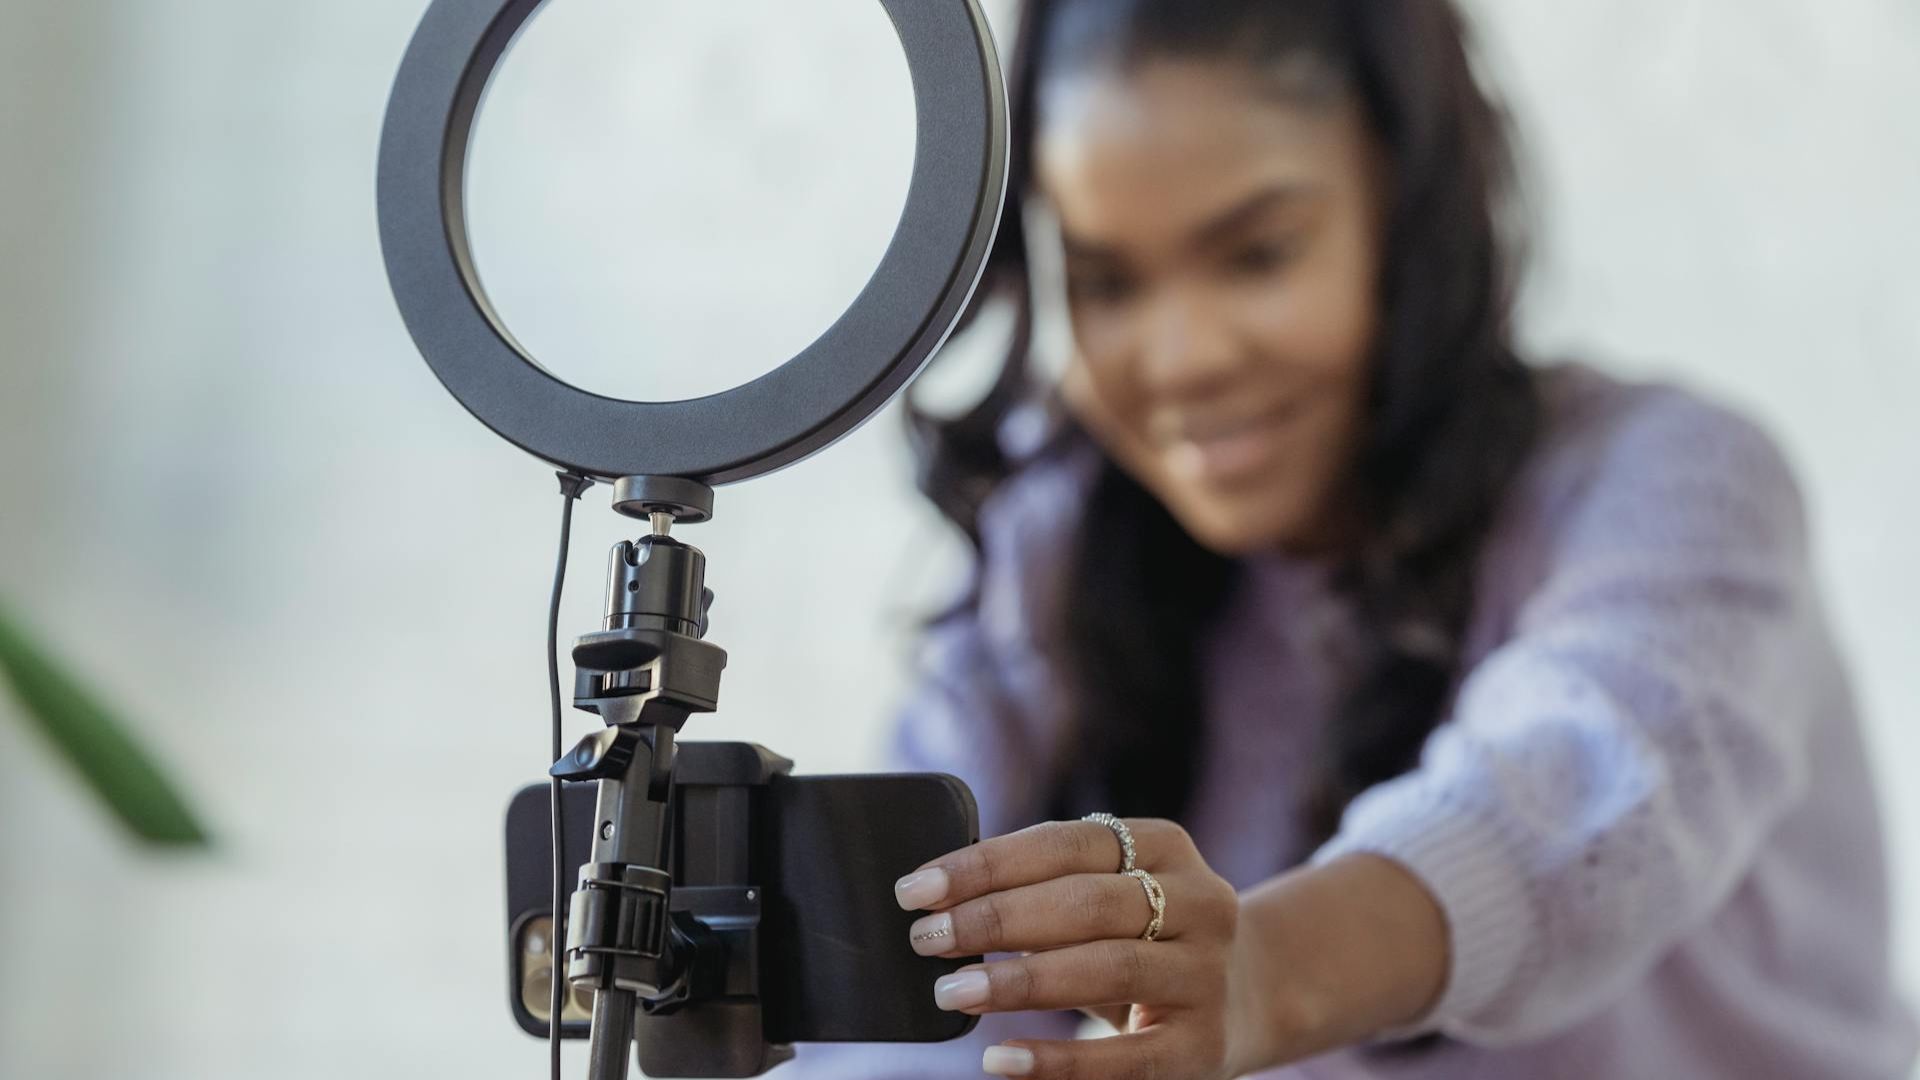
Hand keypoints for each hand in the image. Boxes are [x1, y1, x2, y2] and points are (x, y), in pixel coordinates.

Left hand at [893, 818, 1267, 1079]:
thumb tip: (939, 900)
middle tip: (926, 939)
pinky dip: (1057, 1060)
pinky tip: (1000, 1059)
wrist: (1248, 994)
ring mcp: (1206, 973)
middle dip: (994, 919)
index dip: (986, 864)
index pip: (1065, 843)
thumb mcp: (1112, 894)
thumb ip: (1046, 888)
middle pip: (1085, 902)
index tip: (917, 889)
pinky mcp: (1203, 1045)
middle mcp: (1199, 900)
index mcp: (1165, 846)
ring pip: (1107, 967)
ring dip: (1019, 981)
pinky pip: (1124, 1057)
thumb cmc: (1143, 936)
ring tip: (952, 992)